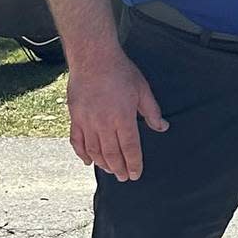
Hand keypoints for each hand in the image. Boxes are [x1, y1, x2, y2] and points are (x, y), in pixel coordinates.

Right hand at [66, 48, 167, 181]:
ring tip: (111, 171)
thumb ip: (152, 111)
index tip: (136, 174)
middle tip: (125, 178)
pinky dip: (82, 153)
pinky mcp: (75, 118)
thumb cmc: (121, 72)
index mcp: (123, 118)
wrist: (94, 59)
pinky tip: (88, 161)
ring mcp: (87, 122)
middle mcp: (104, 124)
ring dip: (103, 164)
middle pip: (112, 154)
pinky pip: (76, 141)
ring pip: (94, 151)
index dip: (134, 163)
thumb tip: (162, 127)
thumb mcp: (142, 89)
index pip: (130, 148)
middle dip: (120, 168)